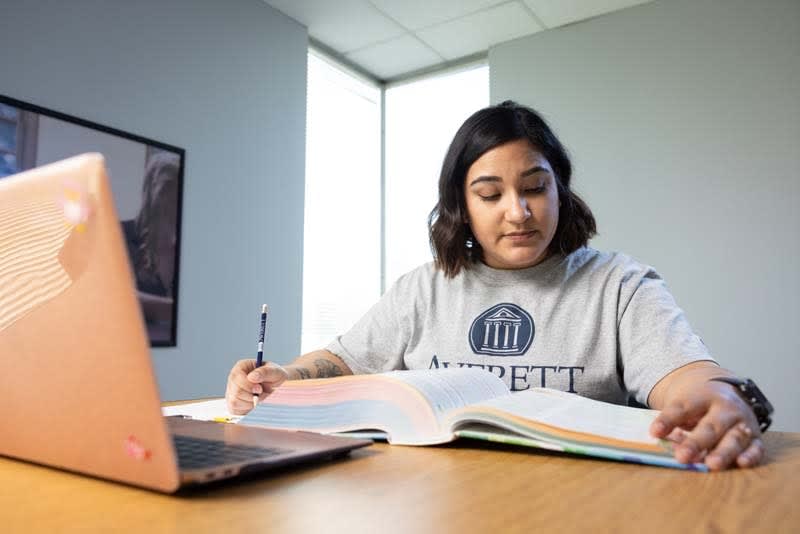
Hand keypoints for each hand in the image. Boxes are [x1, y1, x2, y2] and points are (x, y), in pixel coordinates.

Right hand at [225, 358, 288, 414]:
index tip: (260, 389)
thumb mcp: (275, 371)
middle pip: (236, 392)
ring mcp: (231, 392)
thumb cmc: (276, 376)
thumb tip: (252, 377)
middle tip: (264, 394)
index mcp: (241, 367)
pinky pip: (237, 410)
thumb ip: (265, 372)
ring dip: (251, 403)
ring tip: (261, 397)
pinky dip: (248, 409)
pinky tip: (255, 403)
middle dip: (252, 396)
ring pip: (235, 402)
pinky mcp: (233, 404)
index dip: (248, 385)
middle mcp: (233, 379)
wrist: (278, 387)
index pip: (237, 377)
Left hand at [650, 381, 764, 470]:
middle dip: (696, 443)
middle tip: (682, 457)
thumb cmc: (697, 403)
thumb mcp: (683, 404)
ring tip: (711, 465)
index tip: (654, 432)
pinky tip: (741, 463)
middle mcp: (724, 407)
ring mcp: (742, 421)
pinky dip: (750, 456)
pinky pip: (755, 447)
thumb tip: (660, 442)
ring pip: (734, 438)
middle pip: (710, 426)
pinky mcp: (755, 436)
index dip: (668, 420)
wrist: (724, 388)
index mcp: (701, 396)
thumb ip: (673, 422)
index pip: (682, 408)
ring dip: (723, 452)